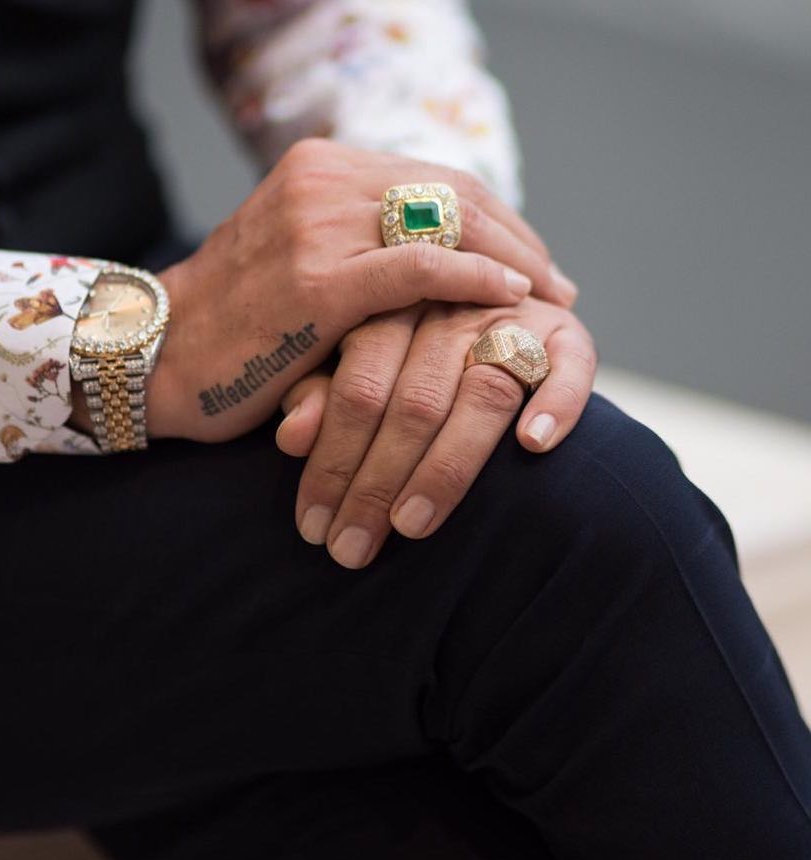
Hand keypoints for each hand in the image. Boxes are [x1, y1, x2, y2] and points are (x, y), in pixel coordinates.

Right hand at [76, 138, 574, 443]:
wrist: (158, 357)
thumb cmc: (234, 326)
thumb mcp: (298, 264)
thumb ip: (360, 248)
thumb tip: (434, 267)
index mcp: (320, 169)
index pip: (436, 180)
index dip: (496, 219)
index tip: (531, 261)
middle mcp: (322, 180)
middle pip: (454, 193)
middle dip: (517, 237)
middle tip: (555, 283)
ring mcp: (318, 224)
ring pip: (447, 222)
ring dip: (512, 259)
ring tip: (549, 296)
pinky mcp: (318, 280)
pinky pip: (420, 268)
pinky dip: (475, 279)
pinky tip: (514, 296)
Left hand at [276, 297, 596, 568]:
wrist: (478, 306)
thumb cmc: (398, 355)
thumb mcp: (342, 365)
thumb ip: (318, 394)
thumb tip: (292, 437)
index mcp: (390, 308)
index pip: (357, 387)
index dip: (334, 460)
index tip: (313, 526)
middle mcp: (451, 310)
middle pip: (415, 400)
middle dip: (377, 483)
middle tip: (350, 549)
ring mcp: (513, 320)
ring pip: (484, 394)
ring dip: (447, 468)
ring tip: (410, 527)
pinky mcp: (567, 336)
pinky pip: (570, 367)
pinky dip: (556, 405)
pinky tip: (533, 447)